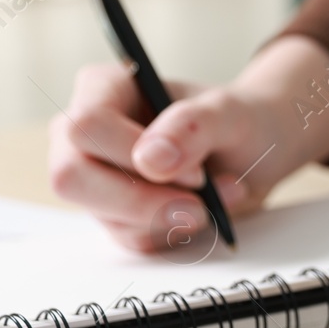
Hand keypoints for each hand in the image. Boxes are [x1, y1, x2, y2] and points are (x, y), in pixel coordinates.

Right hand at [48, 36, 328, 252]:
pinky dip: (177, 230)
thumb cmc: (237, 120)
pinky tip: (206, 208)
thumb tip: (150, 160)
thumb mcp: (229, 112)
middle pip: (72, 177)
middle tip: (201, 203)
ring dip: (173, 215)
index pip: (86, 125)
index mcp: (104, 89)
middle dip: (143, 199)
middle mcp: (85, 134)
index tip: (192, 169)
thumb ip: (191, 126)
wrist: (256, 150)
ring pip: (104, 216)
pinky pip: (131, 239)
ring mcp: (95, 177)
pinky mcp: (114, 214)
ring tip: (222, 192)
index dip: (133, 152)